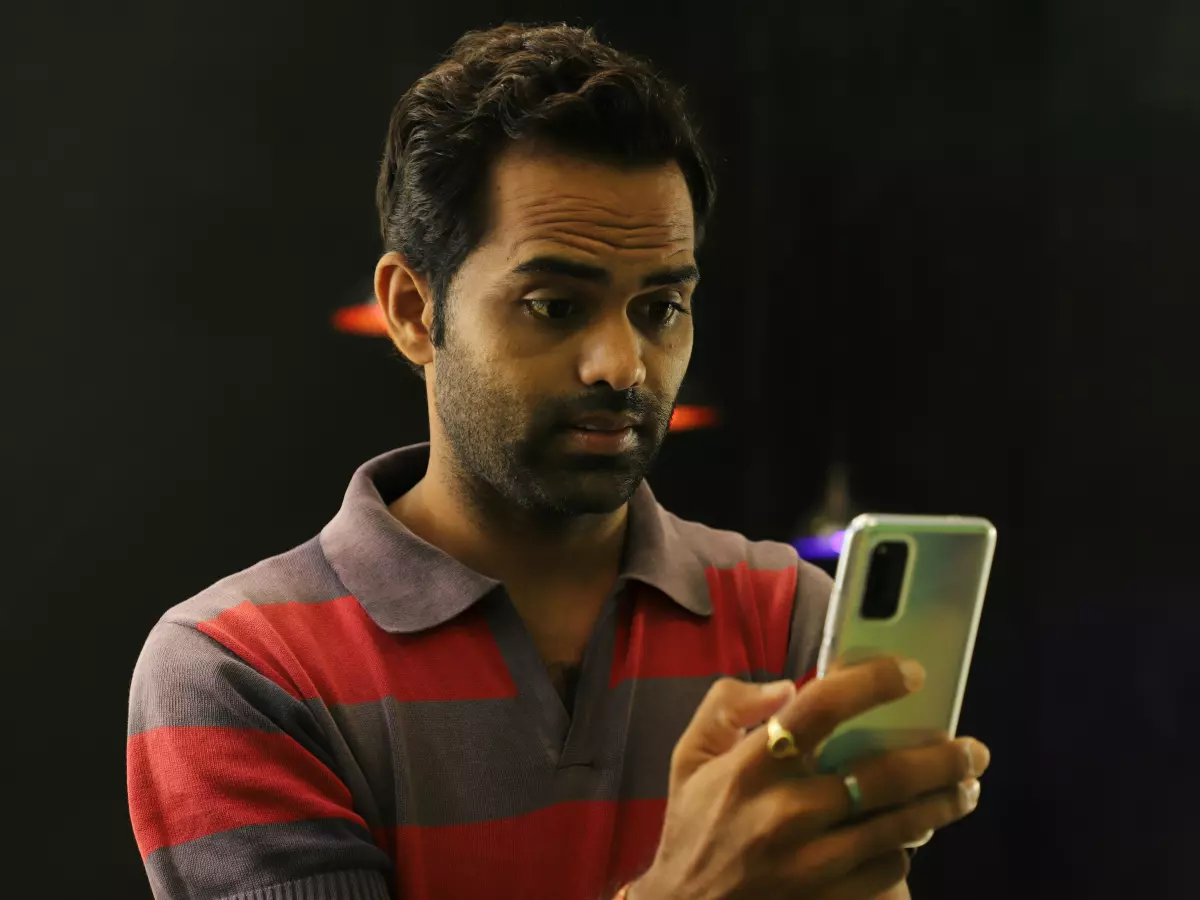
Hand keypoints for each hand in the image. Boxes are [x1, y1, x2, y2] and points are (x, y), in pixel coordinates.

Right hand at [631, 658, 989, 899]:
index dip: (872, 683)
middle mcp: (786, 812)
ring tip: (966, 786)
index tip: (911, 672)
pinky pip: (888, 869)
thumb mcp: (689, 755)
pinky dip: (906, 847)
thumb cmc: (694, 826)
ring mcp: (812, 863)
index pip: (820, 709)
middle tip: (972, 748)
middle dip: (940, 757)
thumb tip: (786, 688)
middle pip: (882, 775)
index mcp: (751, 768)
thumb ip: (726, 706)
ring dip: (943, 802)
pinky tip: (914, 832)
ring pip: (900, 826)